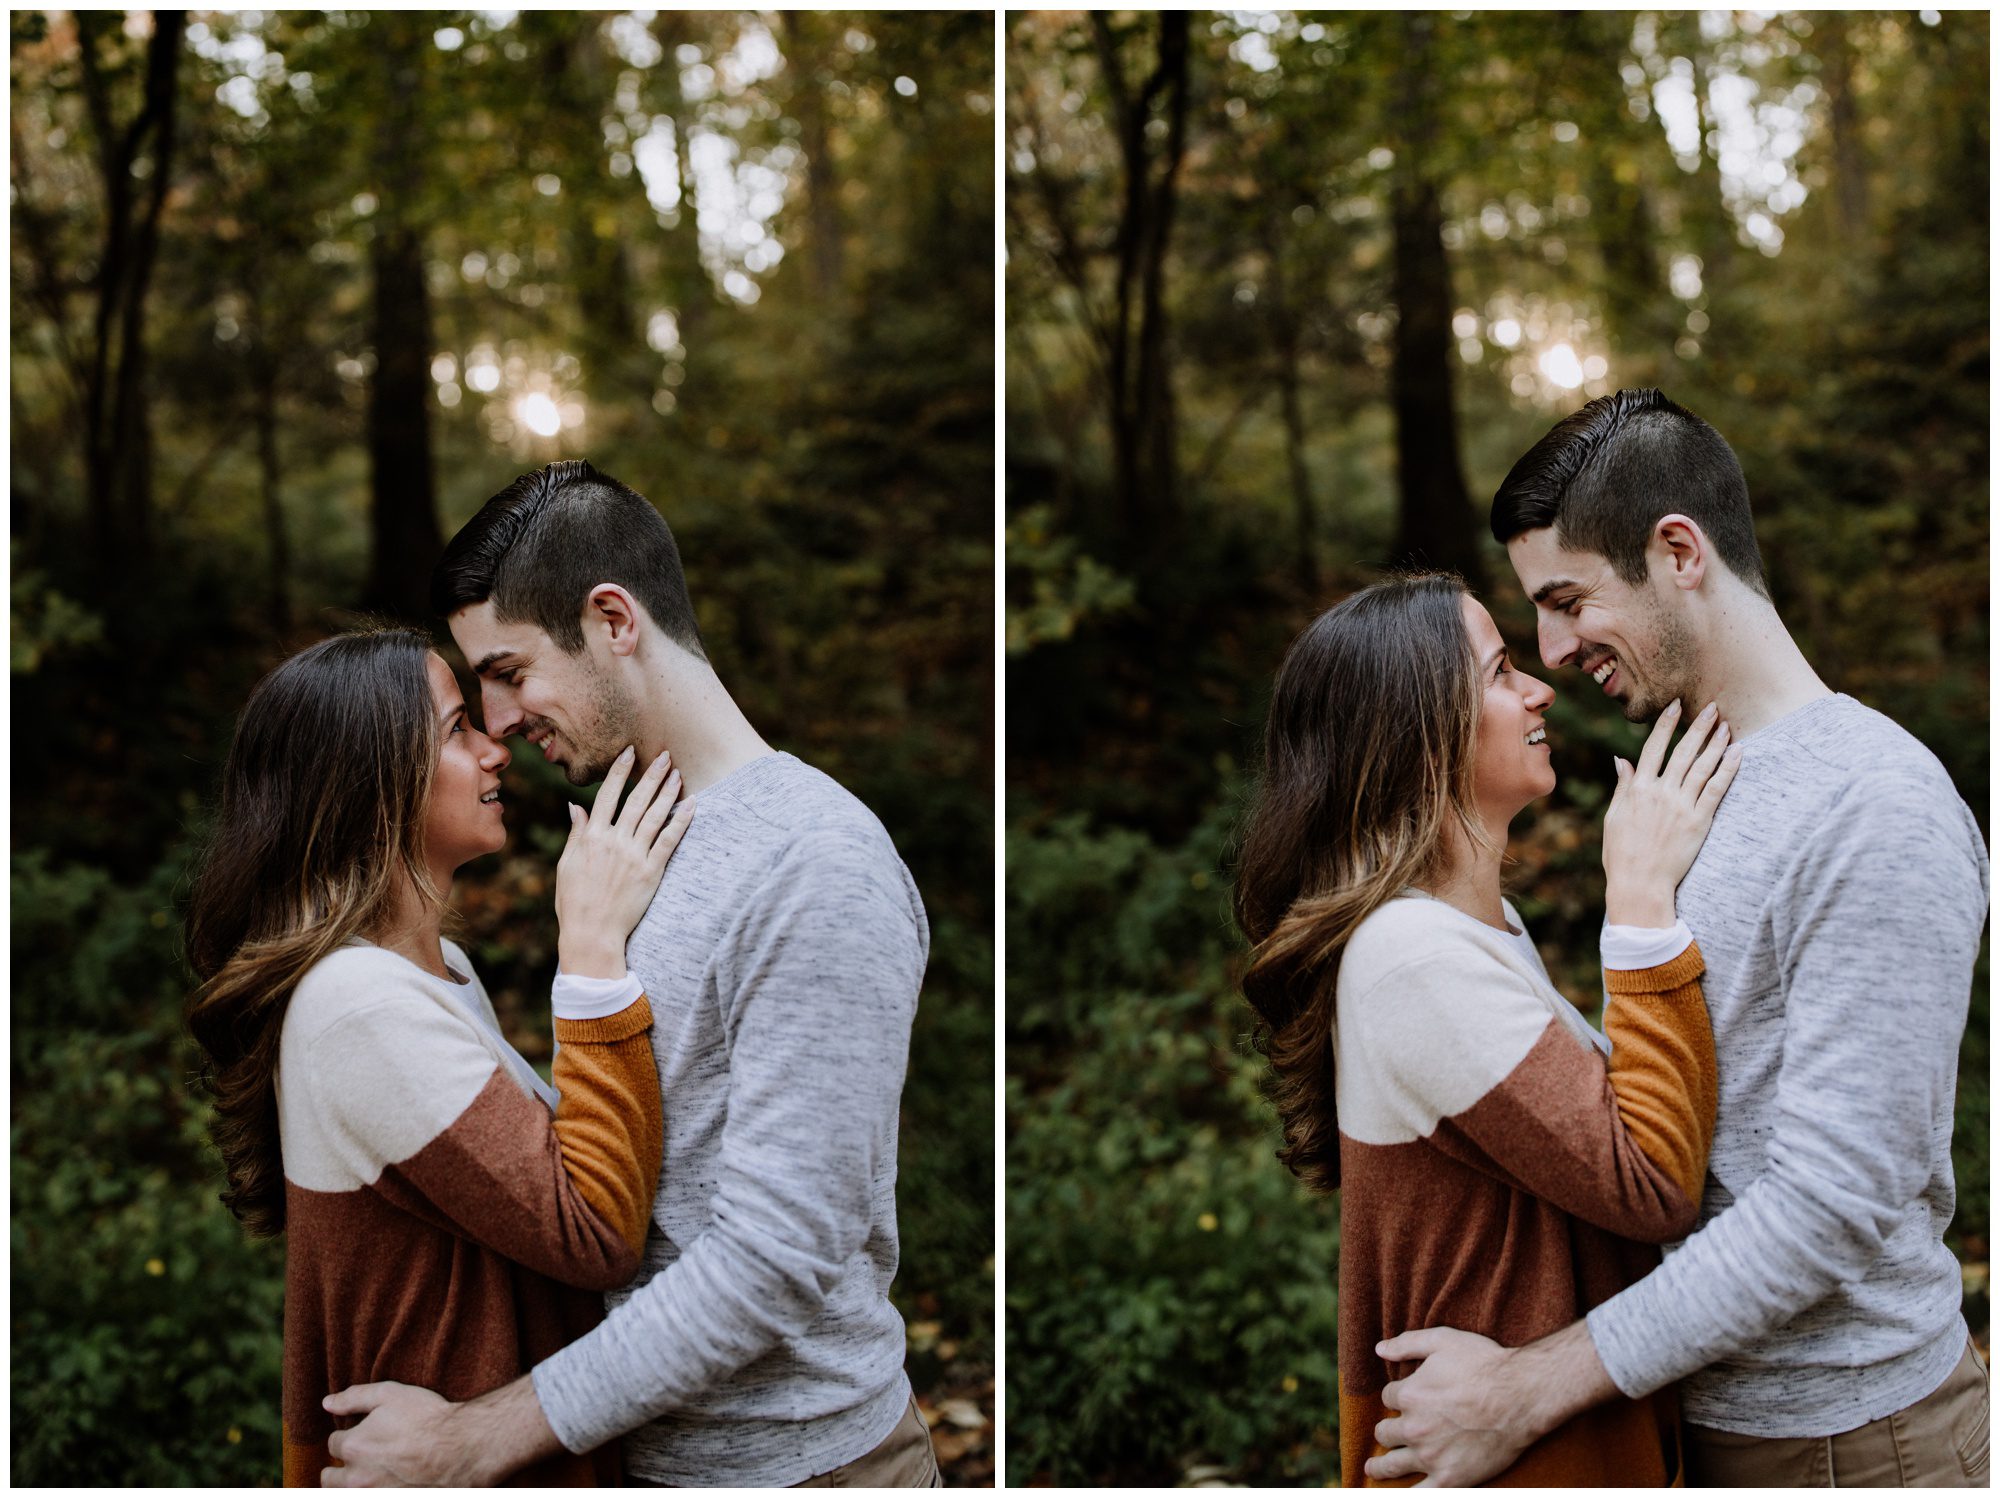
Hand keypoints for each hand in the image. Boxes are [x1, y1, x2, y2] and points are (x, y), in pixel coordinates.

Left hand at [321, 1381, 472, 1485]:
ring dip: (351, 1483)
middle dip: (340, 1466)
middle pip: (329, 1477)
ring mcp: (373, 1494)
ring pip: (345, 1493)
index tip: (366, 1432)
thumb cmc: (427, 1418)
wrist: (461, 1448)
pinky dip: (373, 1490)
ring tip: (371, 1472)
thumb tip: (327, 1403)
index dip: (349, 1434)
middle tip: (363, 1456)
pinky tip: (387, 1481)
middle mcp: (356, 1477)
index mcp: (353, 1446)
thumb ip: (354, 1398)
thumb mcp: (391, 1394)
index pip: (334, 1443)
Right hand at [555, 746, 693, 977]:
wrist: (592, 933)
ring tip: (678, 774)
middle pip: (637, 800)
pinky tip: (691, 805)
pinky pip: (670, 840)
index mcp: (591, 836)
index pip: (607, 795)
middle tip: (665, 756)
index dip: (620, 771)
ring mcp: (634, 855)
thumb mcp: (567, 865)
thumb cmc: (575, 901)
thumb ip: (576, 833)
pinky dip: (681, 821)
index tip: (630, 753)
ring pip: (655, 816)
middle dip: (651, 775)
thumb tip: (575, 806)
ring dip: (668, 792)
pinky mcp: (651, 871)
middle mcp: (614, 841)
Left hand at [1366, 1328, 1529, 1485]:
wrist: (1522, 1396)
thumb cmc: (1485, 1364)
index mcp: (1409, 1395)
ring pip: (1391, 1465)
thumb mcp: (1443, 1340)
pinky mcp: (1450, 1478)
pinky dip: (1405, 1493)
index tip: (1408, 1397)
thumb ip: (1407, 1343)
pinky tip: (1397, 1492)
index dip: (1398, 1396)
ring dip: (1379, 1466)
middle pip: (1385, 1432)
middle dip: (1388, 1429)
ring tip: (1372, 1469)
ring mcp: (1430, 1456)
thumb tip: (1379, 1349)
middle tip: (1390, 1432)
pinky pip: (1419, 1492)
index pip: (1388, 1397)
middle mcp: (1414, 1427)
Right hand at [1601, 699, 1741, 926]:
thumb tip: (1621, 760)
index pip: (1653, 748)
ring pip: (1703, 766)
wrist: (1640, 883)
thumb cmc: (1621, 853)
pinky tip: (1737, 753)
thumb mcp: (1614, 817)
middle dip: (1699, 727)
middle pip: (1684, 752)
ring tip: (1726, 725)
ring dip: (1716, 743)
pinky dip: (1728, 768)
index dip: (1666, 724)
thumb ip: (1623, 786)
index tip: (1677, 706)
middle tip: (1712, 708)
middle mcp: (1661, 792)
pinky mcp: (1699, 821)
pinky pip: (1717, 789)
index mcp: (1638, 789)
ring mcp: (1682, 806)